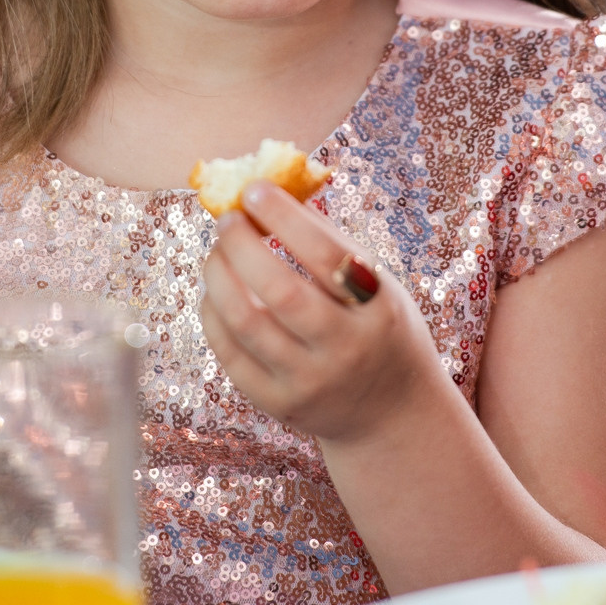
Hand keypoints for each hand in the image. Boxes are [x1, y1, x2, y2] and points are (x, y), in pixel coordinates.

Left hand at [199, 180, 446, 444]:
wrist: (391, 415)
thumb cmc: (380, 330)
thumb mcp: (380, 287)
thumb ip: (332, 243)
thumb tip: (277, 189)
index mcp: (378, 310)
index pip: (325, 254)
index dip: (285, 217)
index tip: (253, 189)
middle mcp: (345, 350)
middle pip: (279, 291)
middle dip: (241, 245)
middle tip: (227, 218)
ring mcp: (309, 382)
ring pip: (244, 323)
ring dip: (219, 276)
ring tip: (216, 252)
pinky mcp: (278, 405)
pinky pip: (230, 355)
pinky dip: (214, 314)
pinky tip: (215, 292)